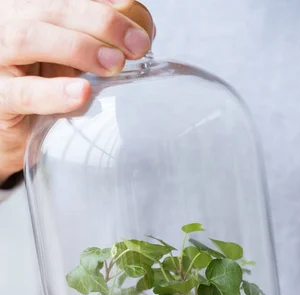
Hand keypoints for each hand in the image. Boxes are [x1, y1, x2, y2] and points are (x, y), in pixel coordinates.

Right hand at [0, 0, 150, 182]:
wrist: (12, 134)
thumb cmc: (40, 89)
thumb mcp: (71, 60)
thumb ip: (98, 43)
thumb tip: (141, 32)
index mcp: (29, 10)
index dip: (108, 7)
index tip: (143, 28)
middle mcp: (8, 23)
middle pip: (52, 8)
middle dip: (102, 22)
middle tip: (137, 45)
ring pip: (29, 38)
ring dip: (78, 47)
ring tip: (114, 65)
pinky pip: (22, 93)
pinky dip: (53, 92)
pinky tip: (82, 93)